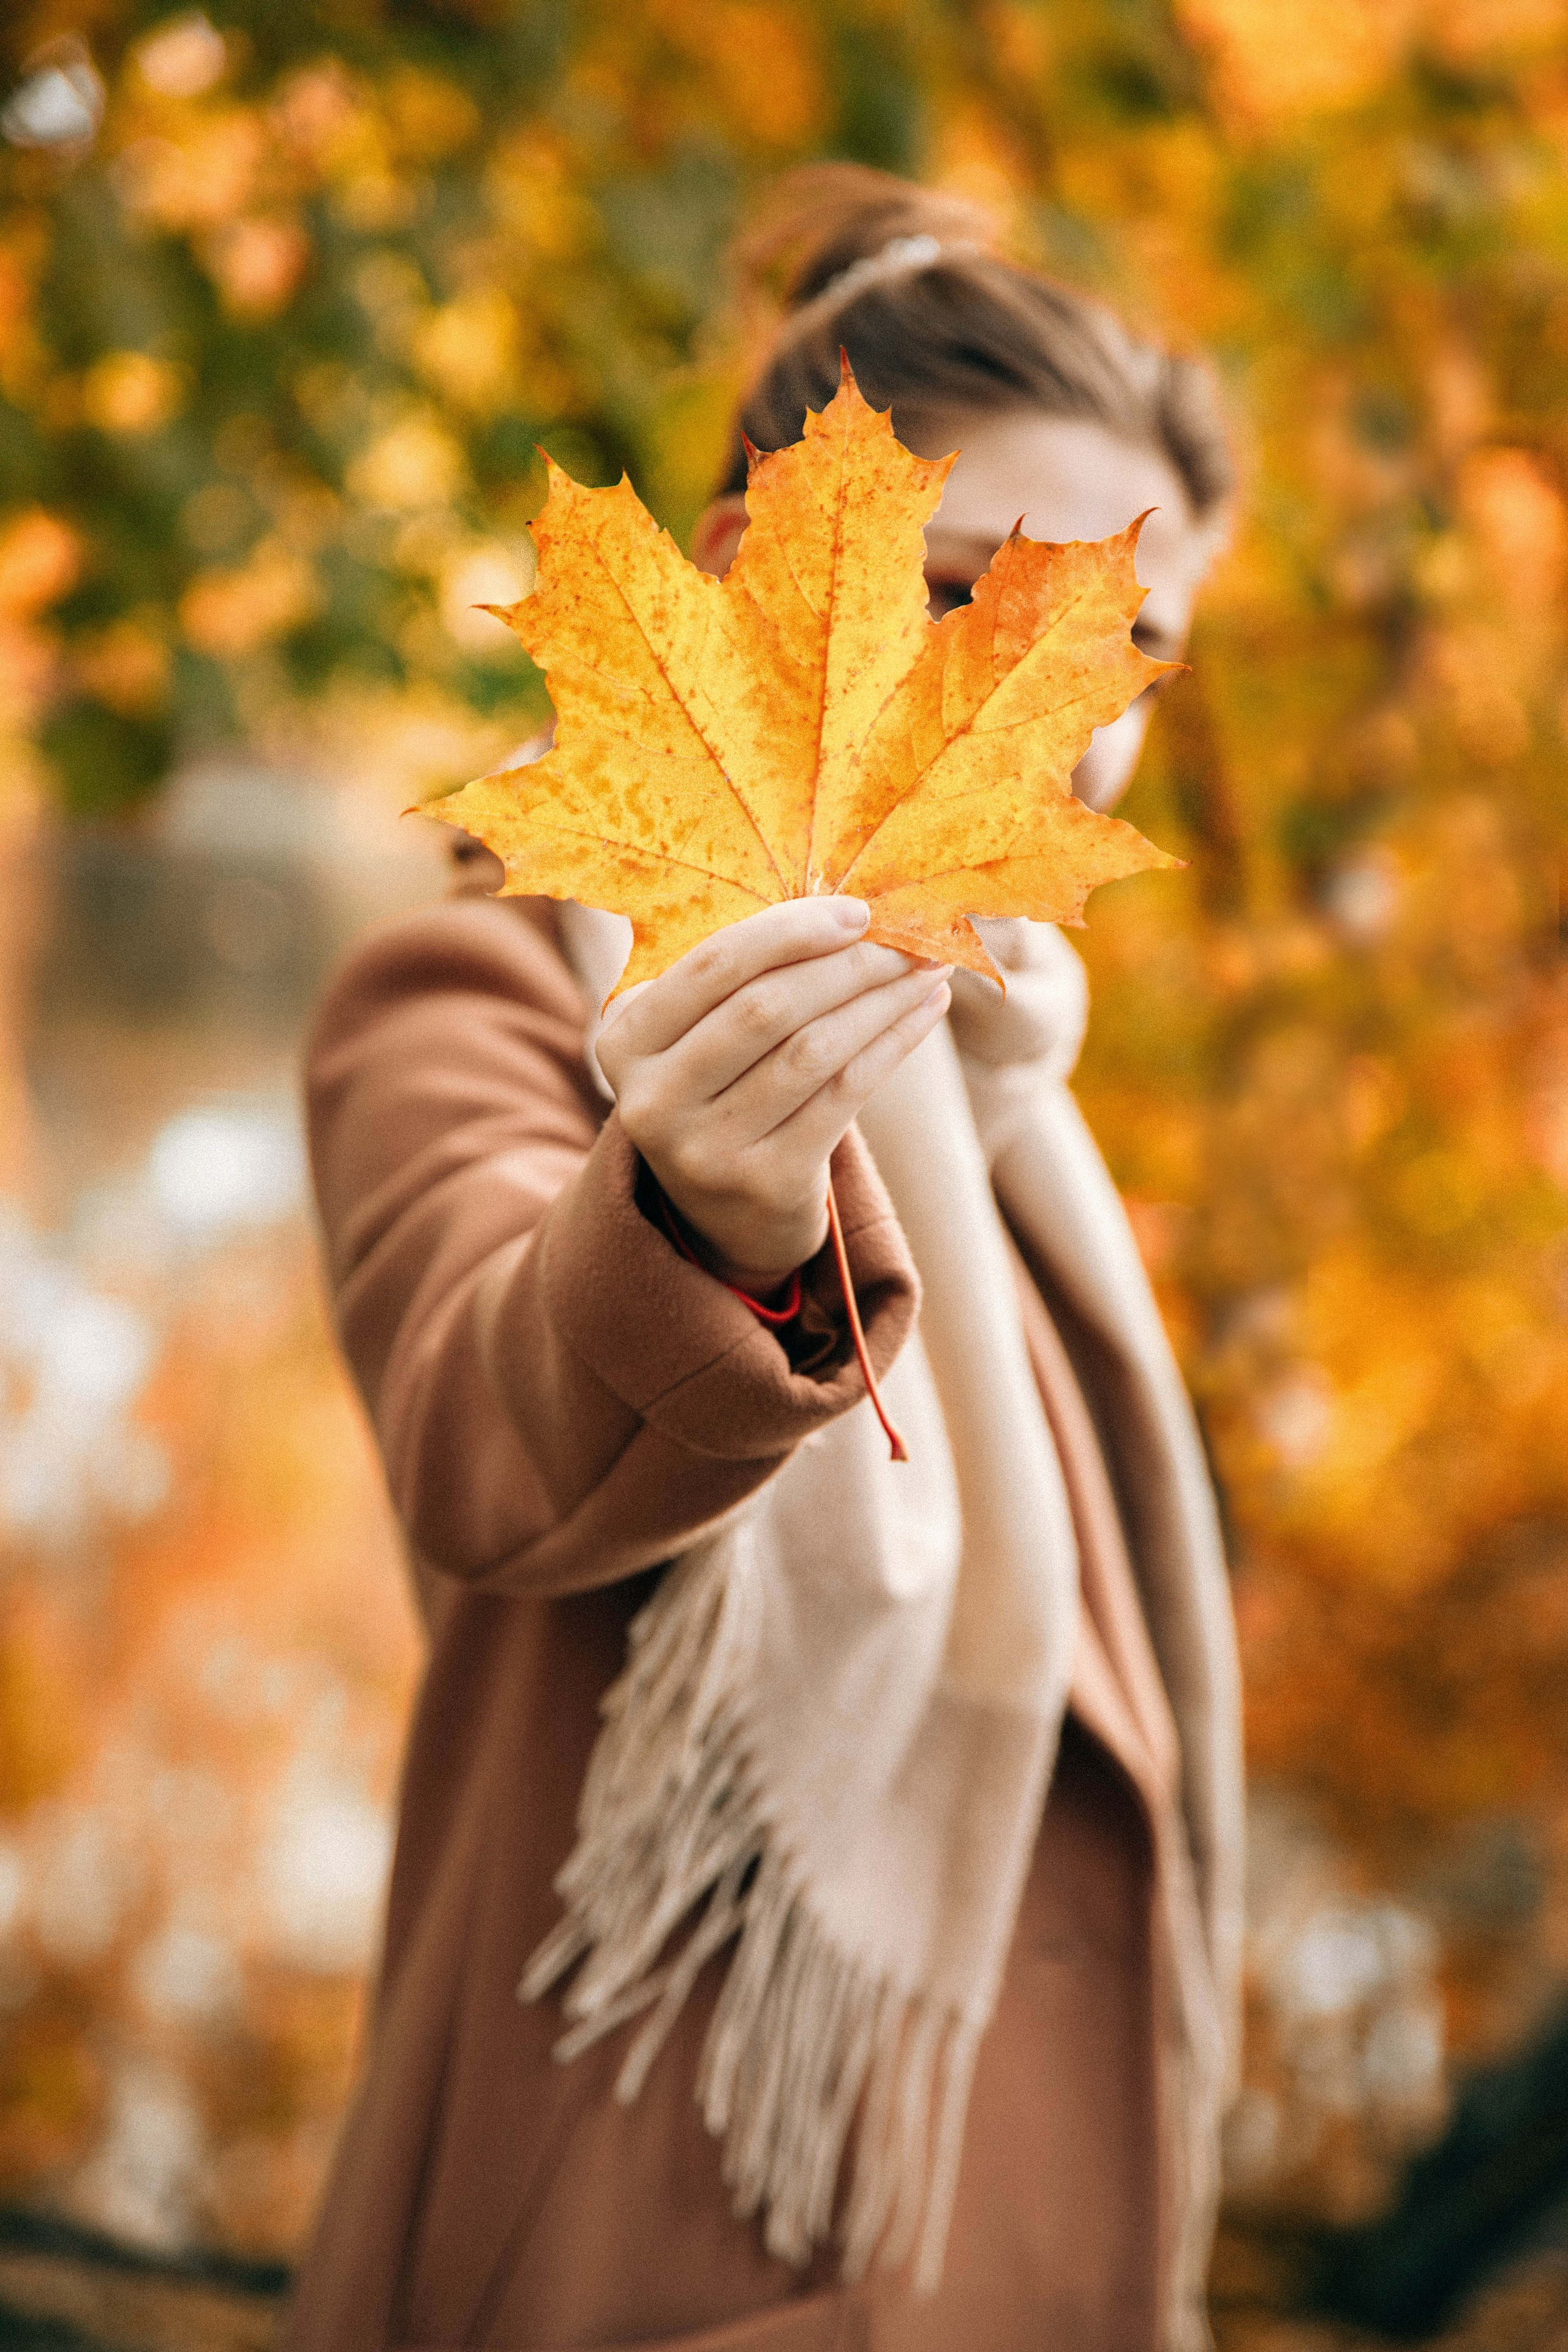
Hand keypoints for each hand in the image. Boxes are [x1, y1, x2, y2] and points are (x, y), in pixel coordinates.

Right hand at [596, 899, 950, 1288]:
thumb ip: (737, 976)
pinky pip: (844, 1094)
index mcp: (624, 1042)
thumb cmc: (721, 1089)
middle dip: (848, 965)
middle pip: (767, 1008)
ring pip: (813, 1051)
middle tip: (908, 939)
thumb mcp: (695, 1034)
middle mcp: (653, 1101)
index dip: (790, 931)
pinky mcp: (764, 1183)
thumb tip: (844, 908)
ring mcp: (706, 1150)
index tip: (857, 911)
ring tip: (927, 969)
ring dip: (882, 1001)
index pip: (712, 967)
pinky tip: (925, 1012)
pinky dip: (893, 1044)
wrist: (725, 1212)